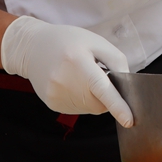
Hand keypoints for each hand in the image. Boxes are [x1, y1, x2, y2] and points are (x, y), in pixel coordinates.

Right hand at [0, 16, 132, 126]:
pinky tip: (71, 83)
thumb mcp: (95, 41)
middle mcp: (65, 81)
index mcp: (78, 62)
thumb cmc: (68, 41)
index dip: (117, 106)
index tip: (129, 121)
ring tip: (79, 76)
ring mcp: (56, 95)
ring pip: (89, 108)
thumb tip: (125, 85)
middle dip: (105, 95)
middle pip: (99, 103)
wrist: (32, 47)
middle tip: (96, 75)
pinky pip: (77, 108)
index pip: (101, 88)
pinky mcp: (52, 104)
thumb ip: (116, 60)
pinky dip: (81, 99)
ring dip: (92, 97)